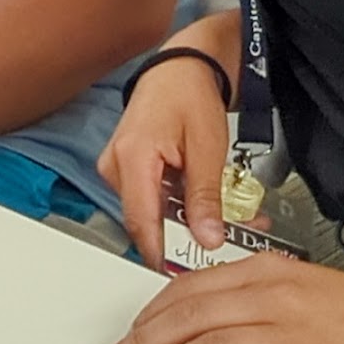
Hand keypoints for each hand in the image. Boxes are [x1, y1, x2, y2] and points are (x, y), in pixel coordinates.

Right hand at [99, 54, 232, 270]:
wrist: (180, 68)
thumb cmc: (189, 94)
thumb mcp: (208, 148)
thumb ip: (205, 197)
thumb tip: (207, 238)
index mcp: (133, 158)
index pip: (142, 222)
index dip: (161, 253)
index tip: (181, 275)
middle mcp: (116, 166)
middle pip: (146, 221)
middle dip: (185, 235)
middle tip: (225, 240)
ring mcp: (117, 168)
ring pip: (151, 213)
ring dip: (185, 220)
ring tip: (227, 218)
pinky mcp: (126, 169)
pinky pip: (150, 198)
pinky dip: (178, 205)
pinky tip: (204, 204)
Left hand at [100, 254, 343, 343]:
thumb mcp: (298, 280)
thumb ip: (251, 291)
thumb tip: (202, 312)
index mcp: (266, 272)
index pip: (189, 289)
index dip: (151, 314)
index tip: (130, 334)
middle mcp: (272, 299)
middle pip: (190, 318)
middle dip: (145, 342)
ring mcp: (291, 337)